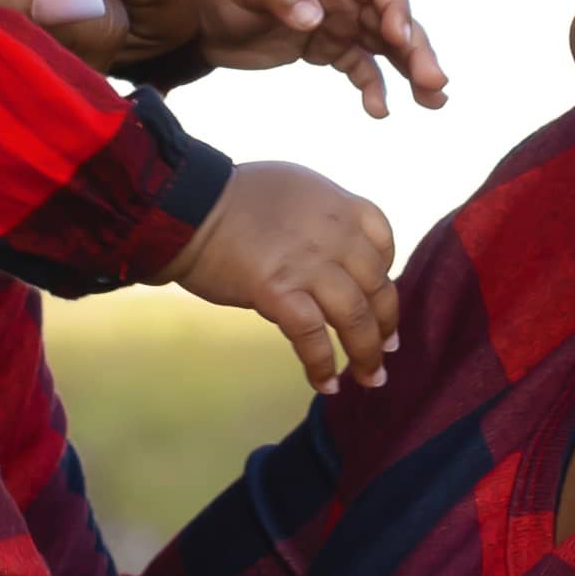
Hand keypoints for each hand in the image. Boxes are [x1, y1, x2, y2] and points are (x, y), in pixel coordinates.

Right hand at [170, 159, 400, 390]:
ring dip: (366, 353)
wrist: (187, 206)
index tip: (379, 300)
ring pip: (355, 316)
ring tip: (369, 378)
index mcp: (338, 205)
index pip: (383, 242)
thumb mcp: (292, 191)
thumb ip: (319, 220)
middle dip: (386, 323)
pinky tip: (326, 384)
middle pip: (377, 285)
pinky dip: (323, 365)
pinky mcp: (278, 292)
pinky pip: (313, 337)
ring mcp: (308, 264)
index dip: (387, 275)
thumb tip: (327, 255)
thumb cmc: (228, 199)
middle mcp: (333, 233)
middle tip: (386, 349)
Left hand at [178, 0, 449, 119]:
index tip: (398, 37)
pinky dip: (374, 87)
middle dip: (416, 48)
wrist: (196, 15)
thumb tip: (314, 17)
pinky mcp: (326, 48)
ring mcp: (337, 22)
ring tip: (434, 100)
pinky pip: (360, 67)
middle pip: (391, 18)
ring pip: (385, 46)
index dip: (395, 6)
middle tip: (435, 81)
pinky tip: (379, 111)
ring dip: (411, 70)